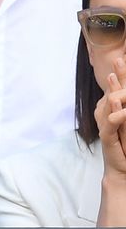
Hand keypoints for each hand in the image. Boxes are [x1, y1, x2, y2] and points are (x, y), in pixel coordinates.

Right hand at [95, 57, 125, 225]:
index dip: (122, 75)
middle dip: (118, 76)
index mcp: (114, 110)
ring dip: (114, 89)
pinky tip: (116, 102)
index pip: (119, 90)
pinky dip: (113, 111)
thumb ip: (124, 111)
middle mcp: (107, 114)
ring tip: (114, 75)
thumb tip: (122, 99)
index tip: (123, 59)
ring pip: (110, 103)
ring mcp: (105, 123)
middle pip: (113, 92)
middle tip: (120, 59)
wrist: (123, 169)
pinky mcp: (106, 135)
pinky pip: (110, 120)